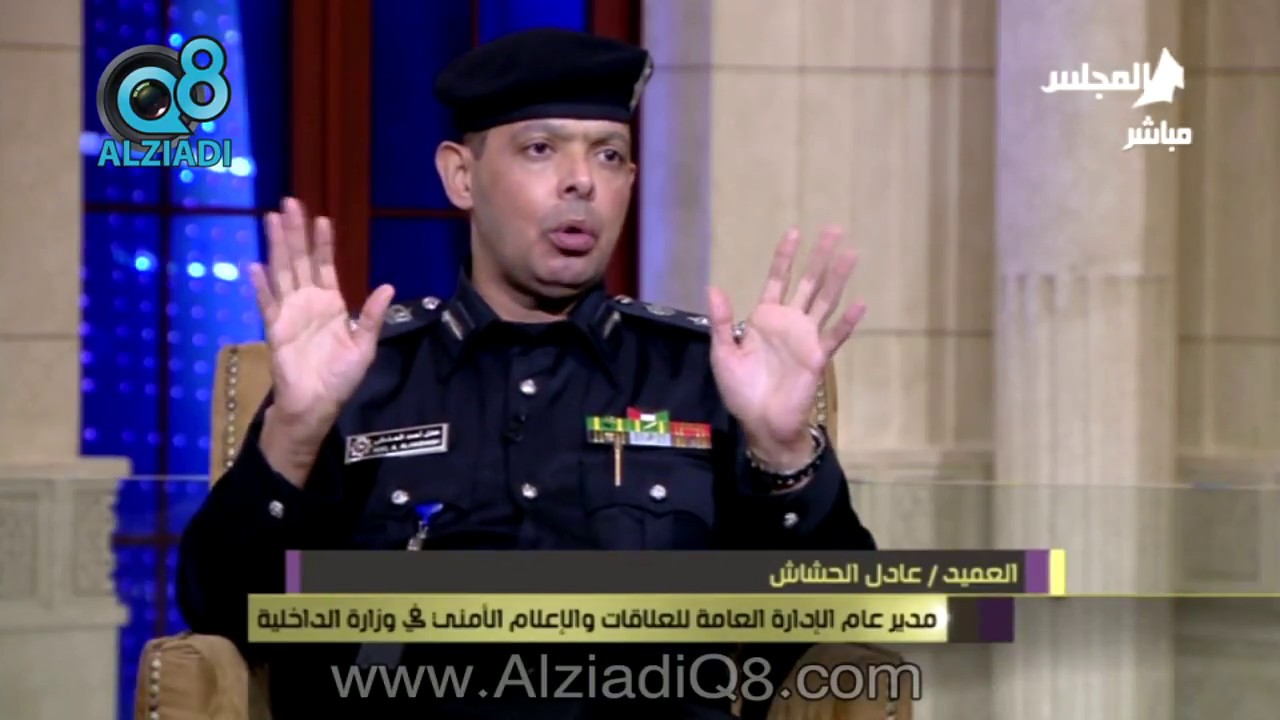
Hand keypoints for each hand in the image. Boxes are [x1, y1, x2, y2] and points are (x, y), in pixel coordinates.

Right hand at [248, 198, 394, 434]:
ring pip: (282, 273)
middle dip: (295, 233)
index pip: (325, 265)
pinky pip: (267, 304)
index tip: (322, 218)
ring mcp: (289, 313)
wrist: (317, 404)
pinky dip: (261, 286)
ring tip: (271, 220)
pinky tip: (255, 267)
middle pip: (300, 260)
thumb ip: (371, 316)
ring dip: (276, 247)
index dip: (323, 243)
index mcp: (331, 303)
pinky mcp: (275, 329)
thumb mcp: (364, 346)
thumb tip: (388, 286)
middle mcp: (308, 301)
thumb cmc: (340, 377)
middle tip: (290, 204)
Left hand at [707, 227, 864, 469]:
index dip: (785, 257)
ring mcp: (806, 338)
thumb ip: (722, 322)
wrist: (760, 421)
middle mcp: (789, 322)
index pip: (778, 279)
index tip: (794, 232)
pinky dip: (848, 322)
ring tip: (852, 254)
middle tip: (834, 229)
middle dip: (820, 256)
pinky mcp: (818, 357)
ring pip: (825, 300)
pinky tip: (860, 304)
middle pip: (808, 282)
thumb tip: (714, 287)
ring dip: (838, 278)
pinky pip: (835, 336)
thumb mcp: (723, 353)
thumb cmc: (741, 389)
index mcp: (765, 318)